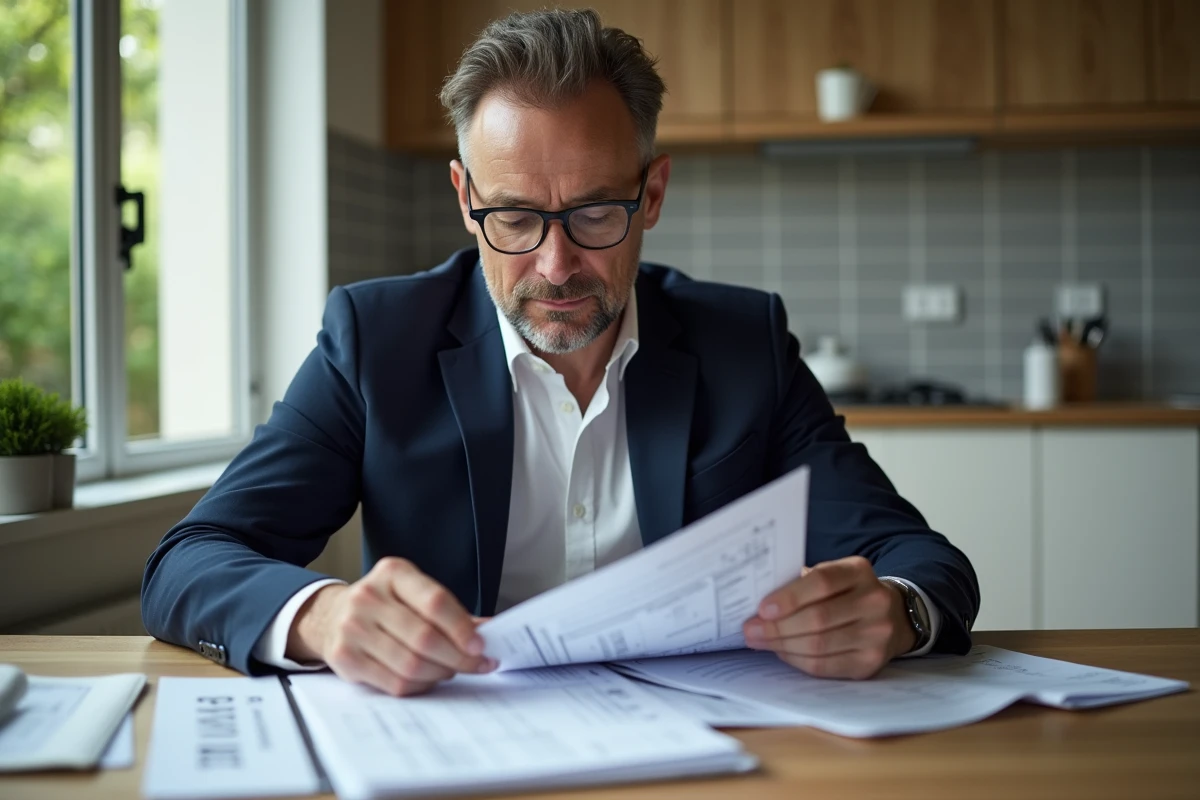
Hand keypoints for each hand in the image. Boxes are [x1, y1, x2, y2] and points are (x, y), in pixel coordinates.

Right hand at [288, 557, 494, 695]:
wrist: (330, 616)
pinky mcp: (345, 658)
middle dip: (458, 657)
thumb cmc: (385, 605)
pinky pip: (394, 682)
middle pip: (425, 637)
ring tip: (452, 670)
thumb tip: (491, 631)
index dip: (462, 628)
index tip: (482, 646)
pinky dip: (420, 685)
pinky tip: (429, 679)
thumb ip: (451, 610)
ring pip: (411, 664)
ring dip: (441, 673)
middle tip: (477, 664)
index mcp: (393, 573)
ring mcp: (353, 628)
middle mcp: (369, 597)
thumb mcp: (414, 593)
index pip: (435, 601)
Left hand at [742, 556, 914, 679]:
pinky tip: (782, 652)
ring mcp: (877, 635)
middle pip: (818, 618)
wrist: (893, 616)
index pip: (822, 582)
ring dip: (782, 645)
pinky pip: (825, 666)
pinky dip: (797, 660)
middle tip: (750, 630)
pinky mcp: (871, 662)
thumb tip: (757, 602)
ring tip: (759, 641)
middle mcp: (874, 601)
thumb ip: (801, 583)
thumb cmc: (846, 593)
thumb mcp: (832, 576)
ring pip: (819, 645)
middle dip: (777, 627)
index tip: (762, 609)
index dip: (790, 597)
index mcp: (859, 572)